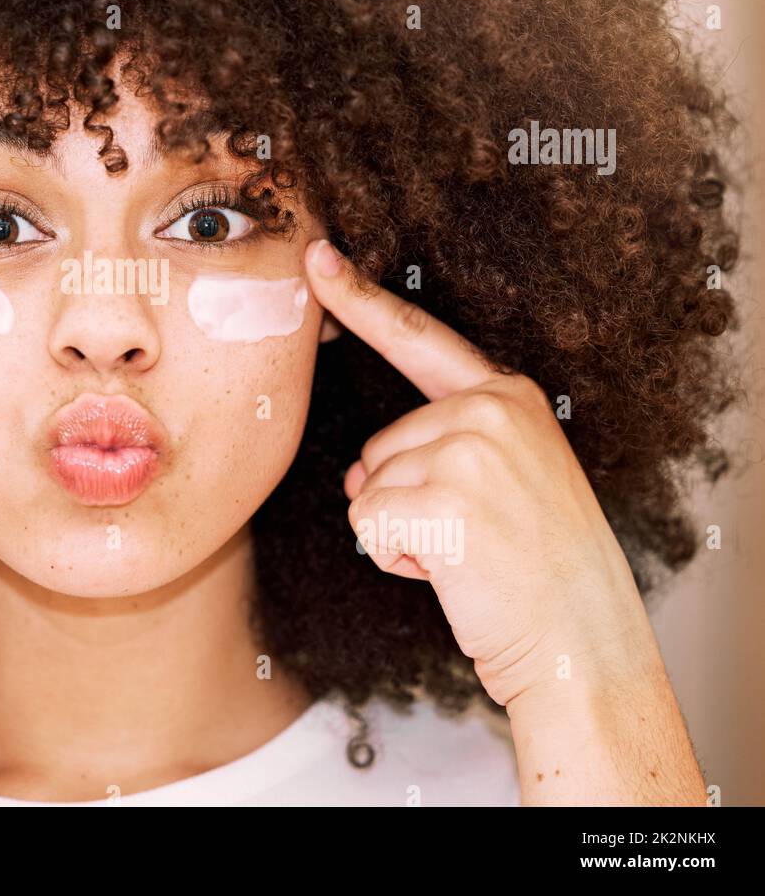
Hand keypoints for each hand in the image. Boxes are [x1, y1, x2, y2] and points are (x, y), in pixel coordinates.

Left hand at [304, 238, 661, 707]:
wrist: (583, 641)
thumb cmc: (539, 569)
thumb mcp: (504, 480)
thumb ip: (437, 449)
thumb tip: (361, 470)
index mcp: (509, 395)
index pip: (417, 338)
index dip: (359, 300)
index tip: (316, 258)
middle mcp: (491, 408)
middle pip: (380, 444)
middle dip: (405, 501)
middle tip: (474, 536)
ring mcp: (470, 448)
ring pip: (369, 486)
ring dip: (402, 533)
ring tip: (468, 553)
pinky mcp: (445, 497)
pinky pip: (367, 522)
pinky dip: (395, 558)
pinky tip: (452, 572)